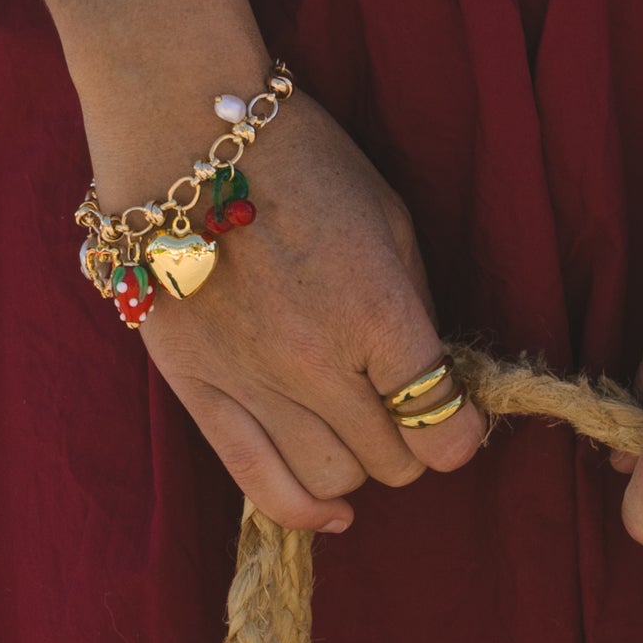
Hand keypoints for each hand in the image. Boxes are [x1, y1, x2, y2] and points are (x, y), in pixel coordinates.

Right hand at [84, 81, 485, 533]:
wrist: (181, 129)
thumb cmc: (298, 160)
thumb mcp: (388, 216)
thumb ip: (413, 304)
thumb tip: (431, 374)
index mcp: (378, 312)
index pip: (443, 425)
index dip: (461, 431)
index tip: (458, 417)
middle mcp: (318, 362)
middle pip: (392, 462)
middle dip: (410, 444)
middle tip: (402, 412)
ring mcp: (253, 382)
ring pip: (331, 479)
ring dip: (358, 467)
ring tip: (355, 434)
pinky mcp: (197, 389)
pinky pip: (258, 483)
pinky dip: (303, 510)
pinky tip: (331, 512)